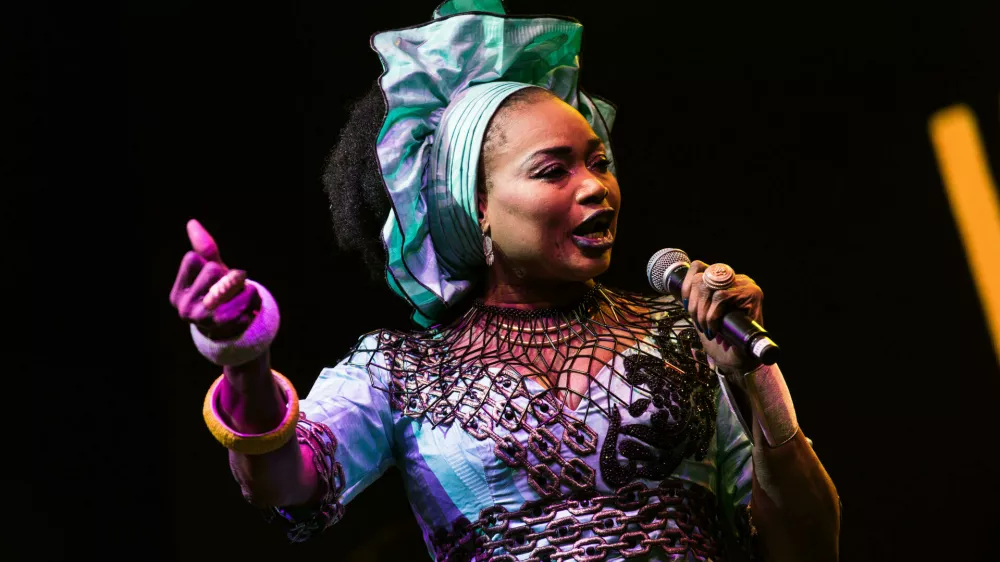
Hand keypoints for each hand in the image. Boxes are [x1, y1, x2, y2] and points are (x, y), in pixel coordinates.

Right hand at [168, 219, 259, 339]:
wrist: (230, 329)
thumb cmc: (218, 293)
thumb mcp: (210, 271)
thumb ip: (204, 250)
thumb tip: (192, 222)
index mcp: (177, 295)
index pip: (193, 258)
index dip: (208, 263)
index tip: (211, 279)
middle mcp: (186, 310)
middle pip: (212, 269)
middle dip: (227, 274)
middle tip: (229, 289)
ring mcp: (207, 321)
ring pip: (232, 285)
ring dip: (246, 288)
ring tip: (244, 295)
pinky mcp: (228, 329)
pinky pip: (249, 302)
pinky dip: (254, 302)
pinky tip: (249, 309)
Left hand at [680, 259, 764, 375]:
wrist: (742, 359)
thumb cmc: (723, 340)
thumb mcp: (703, 317)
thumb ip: (694, 303)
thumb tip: (673, 289)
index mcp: (725, 281)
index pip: (699, 267)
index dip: (686, 284)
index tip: (685, 305)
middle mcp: (736, 279)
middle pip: (702, 278)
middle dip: (694, 304)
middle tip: (698, 323)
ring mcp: (745, 285)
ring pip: (710, 287)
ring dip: (702, 311)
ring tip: (706, 328)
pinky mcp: (751, 294)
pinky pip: (721, 297)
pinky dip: (712, 315)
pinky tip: (714, 329)